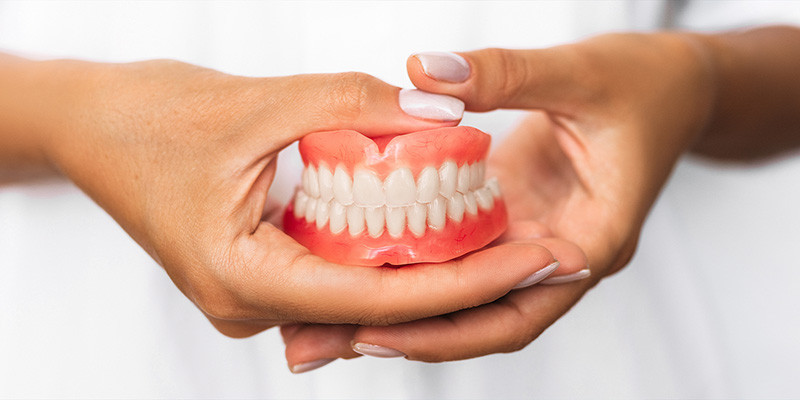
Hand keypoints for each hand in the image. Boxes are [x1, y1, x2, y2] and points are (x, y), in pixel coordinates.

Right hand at [12, 59, 574, 338]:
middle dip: (458, 282)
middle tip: (533, 252)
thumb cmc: (152, 116)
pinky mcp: (257, 274)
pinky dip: (384, 258)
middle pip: (375, 308)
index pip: (376, 299)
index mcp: (240, 279)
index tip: (528, 261)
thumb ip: (358, 105)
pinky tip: (434, 233)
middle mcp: (246, 304)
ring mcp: (250, 295)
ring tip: (500, 243)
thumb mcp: (263, 102)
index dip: (463, 282)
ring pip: (357, 297)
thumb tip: (446, 114)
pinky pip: (334, 277)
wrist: (92, 124)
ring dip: (424, 271)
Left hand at [281, 32, 714, 366]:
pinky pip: (462, 251)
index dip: (449, 330)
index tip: (379, 329)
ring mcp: (534, 240)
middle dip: (409, 334)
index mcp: (592, 240)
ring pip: (467, 292)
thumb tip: (423, 71)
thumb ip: (506, 74)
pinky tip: (366, 255)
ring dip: (406, 307)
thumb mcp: (579, 73)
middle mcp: (558, 254)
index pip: (518, 309)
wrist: (675, 86)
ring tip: (332, 317)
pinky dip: (417, 261)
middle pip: (480, 317)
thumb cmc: (644, 82)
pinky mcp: (514, 217)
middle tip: (331, 339)